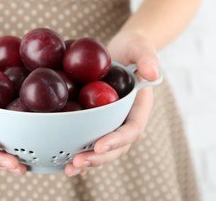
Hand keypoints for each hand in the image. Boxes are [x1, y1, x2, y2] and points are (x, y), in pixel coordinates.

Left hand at [65, 30, 159, 176]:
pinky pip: (90, 139)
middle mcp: (126, 119)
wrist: (120, 51)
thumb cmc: (133, 47)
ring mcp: (112, 122)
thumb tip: (152, 73)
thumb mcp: (141, 46)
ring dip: (87, 161)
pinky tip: (62, 159)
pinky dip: (78, 150)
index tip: (99, 146)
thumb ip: (148, 58)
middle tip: (77, 163)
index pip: (132, 129)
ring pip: (102, 149)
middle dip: (98, 158)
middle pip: (116, 147)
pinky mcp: (98, 120)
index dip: (117, 140)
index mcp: (139, 107)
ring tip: (68, 169)